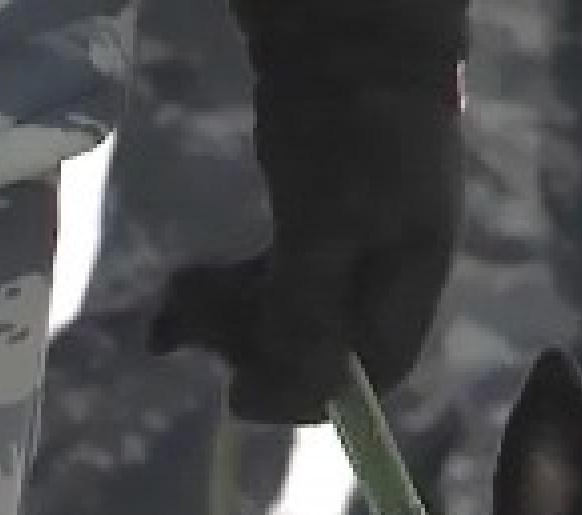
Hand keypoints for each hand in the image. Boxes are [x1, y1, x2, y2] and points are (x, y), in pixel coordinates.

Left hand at [152, 0, 465, 424]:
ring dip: (229, 315)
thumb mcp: (324, 227)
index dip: (302, 395)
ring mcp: (356, 229)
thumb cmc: (347, 120)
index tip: (231, 392)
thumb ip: (303, 317)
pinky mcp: (318, 199)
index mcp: (410, 279)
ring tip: (171, 298)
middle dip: (250, 345)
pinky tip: (193, 279)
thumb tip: (273, 407)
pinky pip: (276, 267)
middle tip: (180, 324)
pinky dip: (233, 282)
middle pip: (323, 343)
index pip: (366, 375)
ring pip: (291, 305)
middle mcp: (390, 264)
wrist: (349, 9)